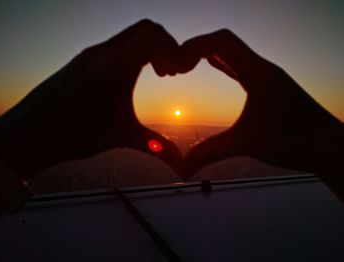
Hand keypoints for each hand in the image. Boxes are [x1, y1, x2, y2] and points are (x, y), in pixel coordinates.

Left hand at [0, 20, 181, 178]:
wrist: (29, 133)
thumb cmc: (73, 134)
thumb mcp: (121, 137)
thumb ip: (156, 146)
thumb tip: (180, 165)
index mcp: (116, 67)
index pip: (155, 36)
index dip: (173, 50)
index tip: (173, 74)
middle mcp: (103, 53)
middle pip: (145, 28)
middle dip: (163, 47)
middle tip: (166, 73)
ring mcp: (90, 54)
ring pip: (128, 36)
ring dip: (146, 50)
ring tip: (149, 76)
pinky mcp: (82, 60)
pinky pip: (113, 45)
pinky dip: (129, 54)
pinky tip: (125, 80)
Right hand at [178, 30, 343, 198]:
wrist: (329, 146)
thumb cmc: (294, 142)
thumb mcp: (245, 144)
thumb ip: (209, 153)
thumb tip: (182, 168)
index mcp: (257, 73)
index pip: (221, 41)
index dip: (194, 47)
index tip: (177, 64)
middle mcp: (263, 68)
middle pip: (224, 42)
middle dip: (196, 49)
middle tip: (177, 65)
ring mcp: (267, 75)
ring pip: (233, 52)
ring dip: (209, 54)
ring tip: (187, 65)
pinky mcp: (269, 84)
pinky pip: (240, 64)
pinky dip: (222, 63)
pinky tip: (213, 66)